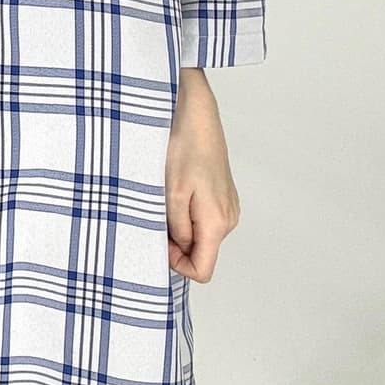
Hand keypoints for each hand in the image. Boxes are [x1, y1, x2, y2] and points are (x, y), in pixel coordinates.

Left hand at [164, 70, 240, 282]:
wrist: (196, 115)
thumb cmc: (184, 148)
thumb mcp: (172, 193)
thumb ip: (177, 229)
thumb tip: (180, 249)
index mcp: (217, 223)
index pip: (203, 270)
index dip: (177, 264)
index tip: (159, 241)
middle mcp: (228, 219)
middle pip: (200, 252)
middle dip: (174, 242)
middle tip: (156, 213)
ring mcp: (227, 207)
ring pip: (199, 234)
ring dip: (178, 225)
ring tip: (164, 197)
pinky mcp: (222, 195)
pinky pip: (202, 217)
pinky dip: (186, 212)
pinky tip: (175, 189)